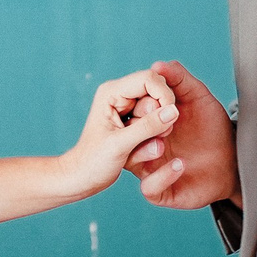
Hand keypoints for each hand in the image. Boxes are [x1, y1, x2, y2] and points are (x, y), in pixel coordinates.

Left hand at [63, 69, 180, 197]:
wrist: (82, 178)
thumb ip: (148, 127)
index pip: (149, 79)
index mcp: (112, 92)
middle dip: (159, 117)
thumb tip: (173, 111)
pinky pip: (155, 123)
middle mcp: (120, 94)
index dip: (164, 95)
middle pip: (157, 93)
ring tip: (138, 149)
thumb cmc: (93, 162)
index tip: (171, 118)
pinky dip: (153, 137)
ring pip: (158, 110)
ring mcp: (127, 108)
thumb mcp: (121, 144)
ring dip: (156, 131)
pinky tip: (138, 151)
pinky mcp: (133, 121)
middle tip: (148, 140)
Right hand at [121, 60, 239, 209]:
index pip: (130, 112)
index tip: (156, 98)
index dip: (140, 104)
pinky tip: (180, 164)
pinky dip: (162, 175)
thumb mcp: (198, 98)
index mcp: (148, 122)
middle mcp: (145, 145)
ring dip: (146, 152)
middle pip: (126, 137)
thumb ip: (180, 80)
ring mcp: (151, 169)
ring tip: (164, 143)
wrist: (234, 160)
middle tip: (160, 119)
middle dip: (140, 127)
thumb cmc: (212, 128)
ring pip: (132, 163)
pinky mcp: (163, 191)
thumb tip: (158, 64)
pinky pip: (150, 188)